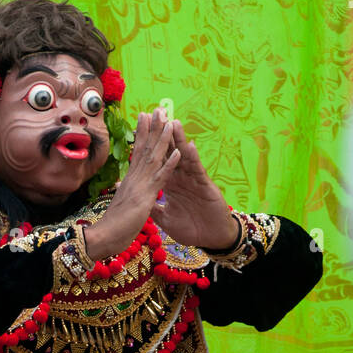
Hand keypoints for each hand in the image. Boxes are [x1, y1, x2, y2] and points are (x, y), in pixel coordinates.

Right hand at [83, 108, 179, 259]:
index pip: (137, 152)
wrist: (103, 239)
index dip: (142, 134)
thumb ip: (123, 194)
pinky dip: (169, 164)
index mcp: (129, 181)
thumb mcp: (121, 206)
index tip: (145, 116)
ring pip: (153, 158)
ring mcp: (139, 186)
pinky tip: (177, 152)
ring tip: (170, 120)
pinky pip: (160, 178)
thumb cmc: (111, 227)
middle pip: (145, 148)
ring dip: (162, 139)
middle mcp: (133, 178)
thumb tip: (120, 185)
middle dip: (152, 127)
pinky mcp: (145, 197)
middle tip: (158, 108)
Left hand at [151, 120, 238, 249]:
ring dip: (179, 141)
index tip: (141, 130)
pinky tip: (189, 147)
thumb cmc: (192, 228)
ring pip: (184, 157)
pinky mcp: (204, 187)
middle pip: (170, 152)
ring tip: (173, 123)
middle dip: (163, 134)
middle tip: (157, 113)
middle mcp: (180, 178)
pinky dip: (193, 160)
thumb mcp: (166, 220)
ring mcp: (193, 180)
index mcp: (170, 184)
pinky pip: (197, 171)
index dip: (150, 146)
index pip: (158, 161)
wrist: (211, 238)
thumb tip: (141, 202)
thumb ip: (155, 209)